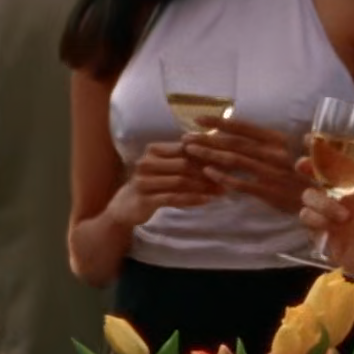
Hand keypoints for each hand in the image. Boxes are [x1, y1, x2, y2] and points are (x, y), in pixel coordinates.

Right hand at [105, 142, 219, 229]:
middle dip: (208, 171)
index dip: (207, 153)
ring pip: (180, 181)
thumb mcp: (165, 167)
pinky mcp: (144, 198)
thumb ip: (185, 159)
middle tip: (228, 177)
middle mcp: (146, 162)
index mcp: (153, 150)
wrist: (126, 206)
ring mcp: (143, 181)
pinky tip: (207, 201)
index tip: (228, 159)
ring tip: (221, 191)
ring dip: (203, 186)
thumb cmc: (151, 184)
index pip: (185, 148)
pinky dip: (192, 199)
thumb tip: (217, 150)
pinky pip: (173, 198)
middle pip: (184, 164)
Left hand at [185, 119, 310, 213]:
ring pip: (234, 161)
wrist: (324, 199)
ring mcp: (271, 173)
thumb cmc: (303, 173)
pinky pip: (241, 183)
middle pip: (234, 143)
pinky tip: (206, 173)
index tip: (198, 118)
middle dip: (207, 138)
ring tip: (189, 151)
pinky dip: (222, 177)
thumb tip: (239, 132)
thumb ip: (266, 143)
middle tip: (185, 137)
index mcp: (279, 140)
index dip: (220, 122)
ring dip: (209, 154)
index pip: (245, 127)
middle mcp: (275, 153)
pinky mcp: (269, 192)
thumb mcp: (288, 151)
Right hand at [298, 147, 353, 277]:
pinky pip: (305, 215)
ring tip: (343, 218)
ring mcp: (326, 208)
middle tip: (302, 165)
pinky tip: (330, 229)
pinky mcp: (317, 225)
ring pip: (307, 195)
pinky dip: (317, 221)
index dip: (322, 147)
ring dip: (323, 205)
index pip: (337, 158)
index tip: (311, 138)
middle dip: (305, 167)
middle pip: (313, 172)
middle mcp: (339, 191)